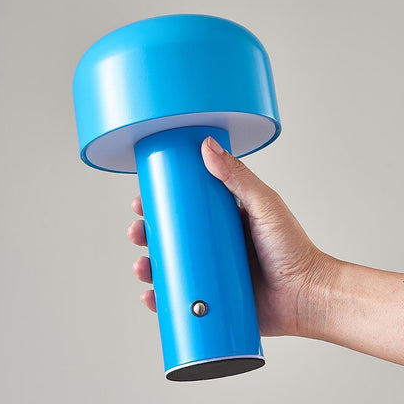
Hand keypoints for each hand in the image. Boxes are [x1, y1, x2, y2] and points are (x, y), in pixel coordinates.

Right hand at [128, 136, 331, 336]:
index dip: (159, 205)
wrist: (308, 296)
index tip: (141, 201)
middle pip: (171, 237)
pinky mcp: (213, 298)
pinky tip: (150, 296)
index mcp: (223, 221)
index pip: (184, 208)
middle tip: (136, 233)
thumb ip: (238, 176)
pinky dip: (162, 298)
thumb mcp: (264, 205)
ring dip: (148, 266)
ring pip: (170, 267)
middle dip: (147, 234)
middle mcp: (214, 246)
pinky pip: (181, 297)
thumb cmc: (293, 249)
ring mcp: (212, 272)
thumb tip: (207, 146)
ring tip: (142, 266)